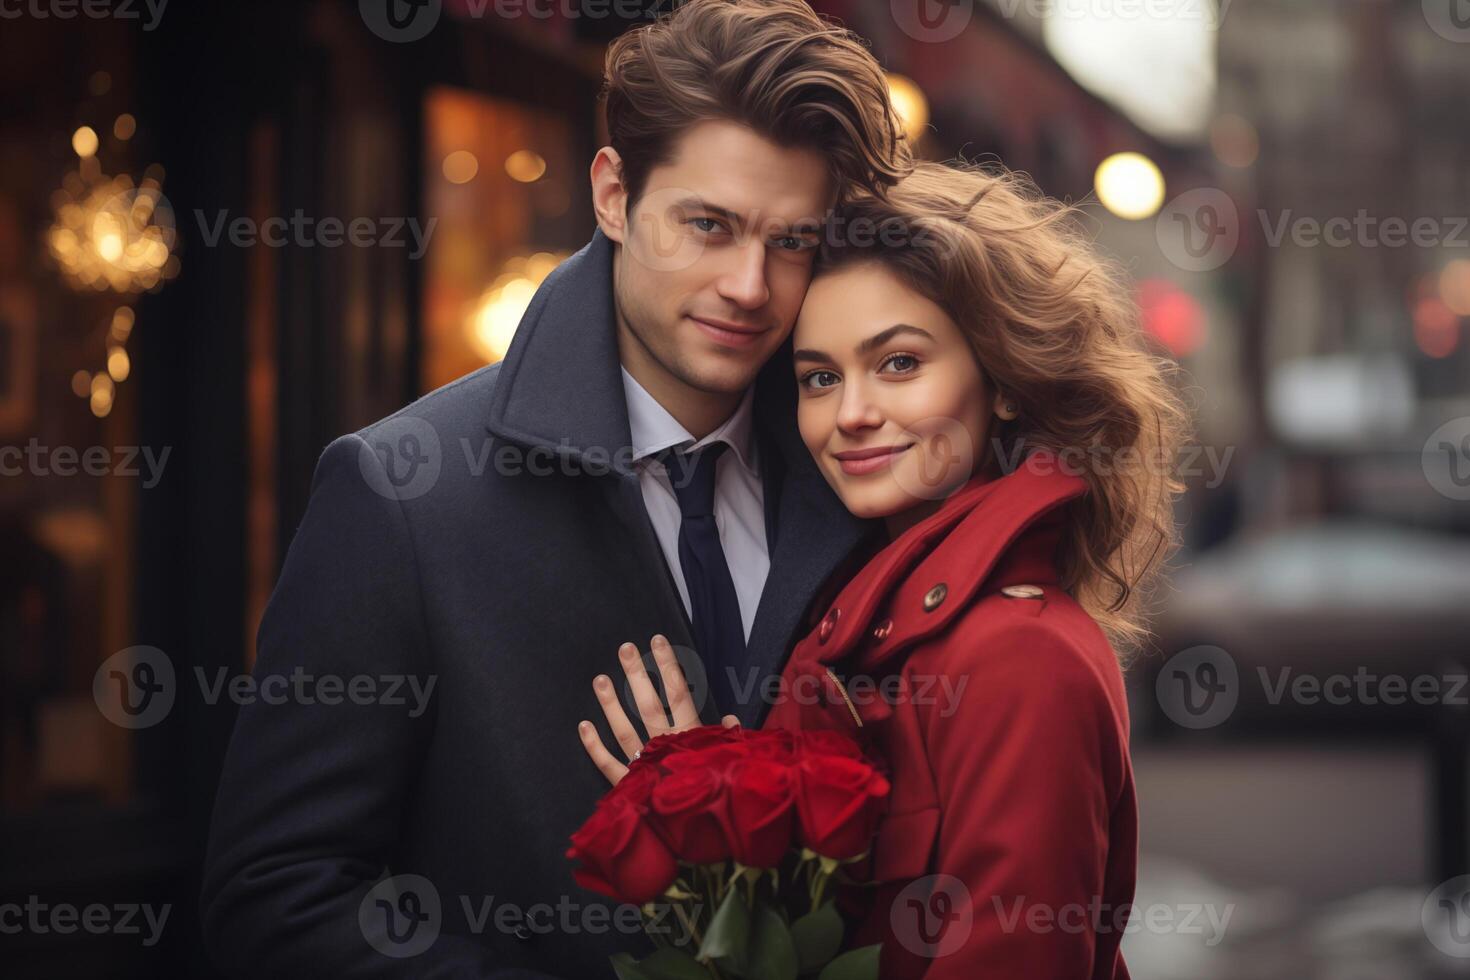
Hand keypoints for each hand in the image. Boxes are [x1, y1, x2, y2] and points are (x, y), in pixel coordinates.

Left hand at [578, 634, 737, 784]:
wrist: (700, 842)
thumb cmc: (718, 795)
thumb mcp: (731, 763)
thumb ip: (728, 740)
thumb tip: (730, 716)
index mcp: (692, 738)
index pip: (679, 693)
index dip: (668, 665)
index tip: (657, 640)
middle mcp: (665, 747)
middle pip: (649, 704)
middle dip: (636, 674)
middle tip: (624, 648)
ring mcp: (644, 767)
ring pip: (625, 730)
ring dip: (611, 704)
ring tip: (599, 679)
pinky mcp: (628, 788)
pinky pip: (608, 765)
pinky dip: (594, 746)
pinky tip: (583, 726)